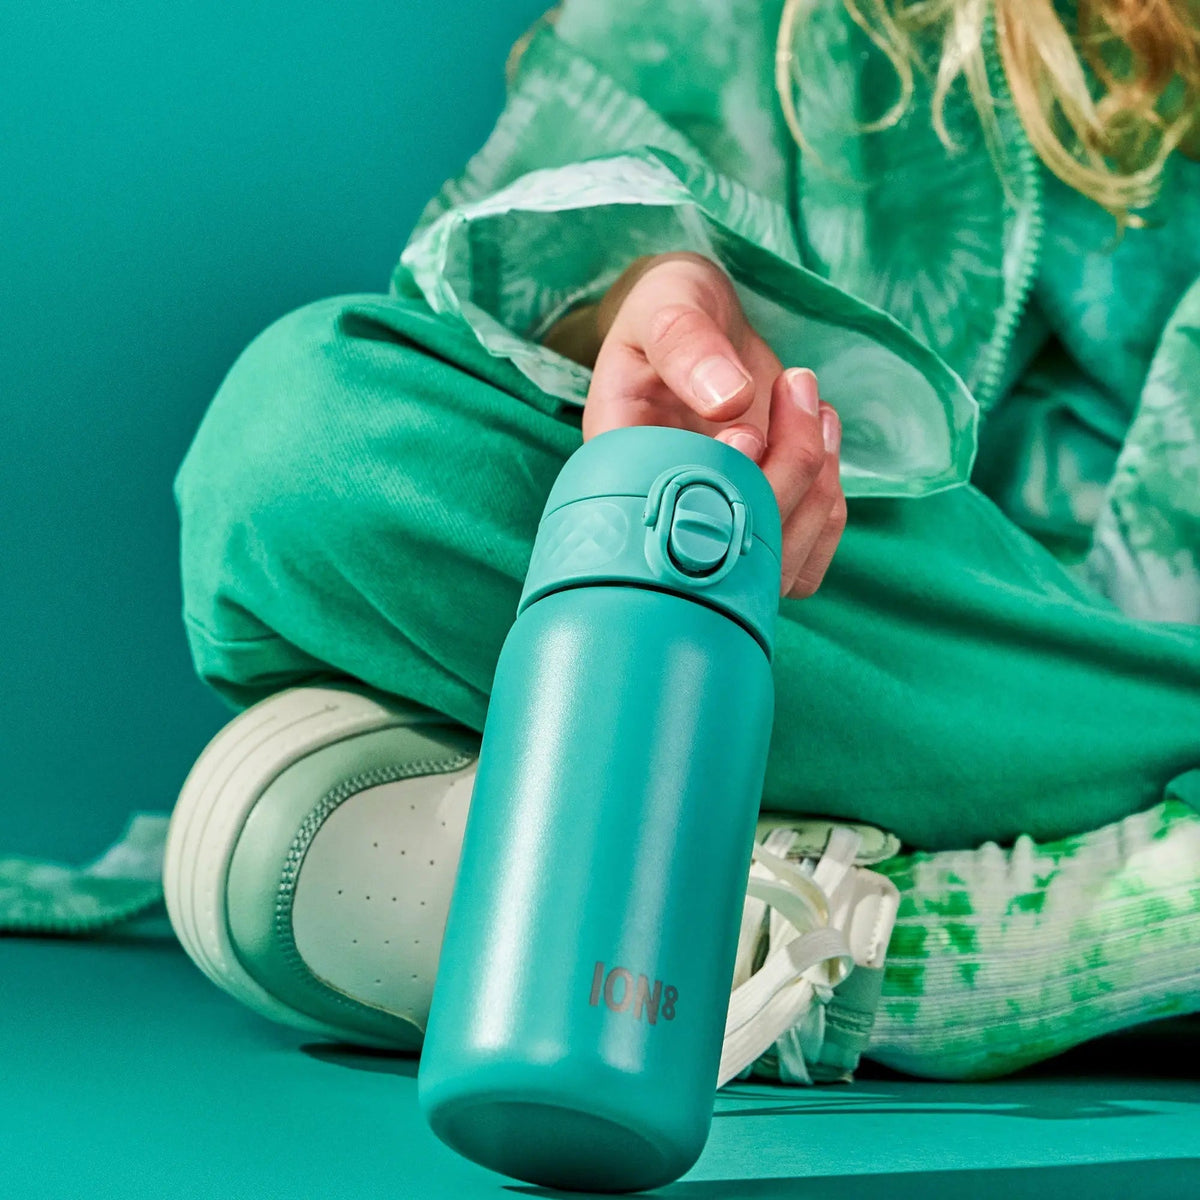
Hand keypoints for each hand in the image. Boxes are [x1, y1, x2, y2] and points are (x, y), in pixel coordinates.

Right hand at [582, 252, 845, 598]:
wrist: (697, 319)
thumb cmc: (670, 308)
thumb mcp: (667, 304)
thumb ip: (687, 345)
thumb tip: (729, 401)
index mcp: (620, 468)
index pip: (663, 519)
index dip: (715, 492)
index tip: (745, 428)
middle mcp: (663, 513)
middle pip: (731, 553)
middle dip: (784, 476)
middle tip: (795, 387)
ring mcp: (714, 527)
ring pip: (775, 564)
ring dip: (815, 487)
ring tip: (811, 403)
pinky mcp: (758, 526)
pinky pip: (805, 557)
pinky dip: (829, 504)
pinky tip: (822, 433)